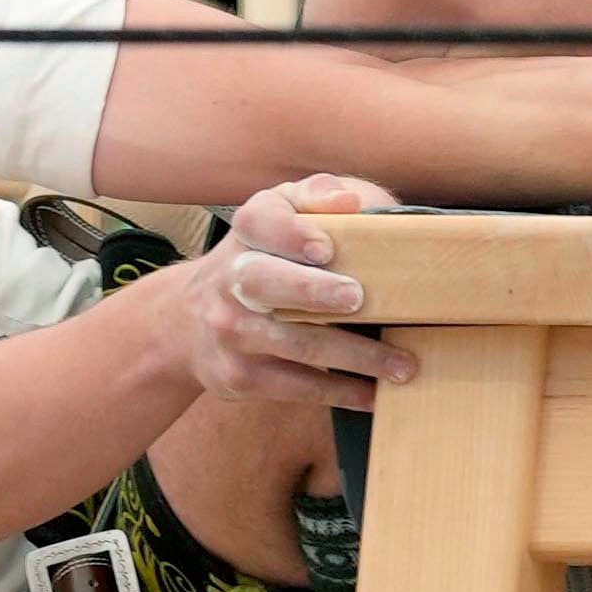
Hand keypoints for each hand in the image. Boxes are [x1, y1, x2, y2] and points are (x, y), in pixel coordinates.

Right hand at [176, 177, 414, 407]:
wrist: (189, 321)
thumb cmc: (260, 259)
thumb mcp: (277, 216)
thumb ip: (314, 197)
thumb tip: (351, 201)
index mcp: (247, 232)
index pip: (262, 222)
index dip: (292, 234)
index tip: (325, 247)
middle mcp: (231, 279)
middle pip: (267, 282)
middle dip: (312, 291)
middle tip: (358, 298)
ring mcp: (232, 331)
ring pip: (295, 344)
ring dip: (354, 357)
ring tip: (403, 366)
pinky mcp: (239, 376)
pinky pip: (296, 387)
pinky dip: (340, 392)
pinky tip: (376, 394)